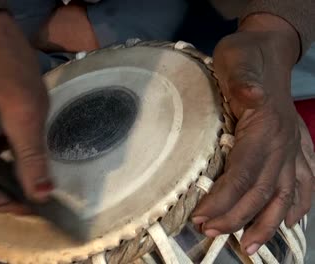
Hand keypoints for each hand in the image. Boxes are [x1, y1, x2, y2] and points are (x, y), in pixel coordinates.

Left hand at [192, 14, 314, 254]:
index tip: (200, 218)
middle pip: (260, 191)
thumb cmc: (245, 56)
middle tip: (208, 231)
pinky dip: (298, 206)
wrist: (268, 49)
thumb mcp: (237, 60)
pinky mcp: (294, 148)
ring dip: (266, 223)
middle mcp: (283, 143)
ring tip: (249, 246)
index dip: (222, 200)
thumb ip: (242, 79)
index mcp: (265, 128)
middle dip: (234, 217)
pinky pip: (303, 182)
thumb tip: (251, 95)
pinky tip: (288, 222)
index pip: (242, 174)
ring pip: (284, 195)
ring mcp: (292, 147)